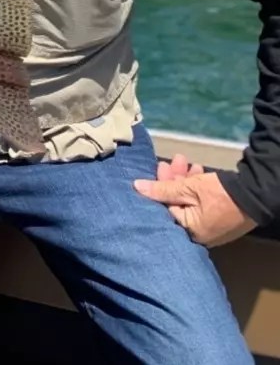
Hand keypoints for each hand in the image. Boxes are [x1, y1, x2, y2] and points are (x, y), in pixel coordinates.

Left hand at [134, 156, 256, 246]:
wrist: (257, 195)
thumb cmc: (219, 195)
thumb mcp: (188, 188)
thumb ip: (162, 189)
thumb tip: (136, 187)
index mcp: (188, 231)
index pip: (165, 207)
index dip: (160, 185)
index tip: (160, 167)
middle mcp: (198, 233)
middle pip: (177, 203)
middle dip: (173, 180)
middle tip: (173, 161)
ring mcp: (210, 227)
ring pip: (190, 200)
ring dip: (185, 180)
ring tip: (186, 161)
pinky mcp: (220, 219)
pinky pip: (202, 203)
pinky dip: (198, 188)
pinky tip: (198, 170)